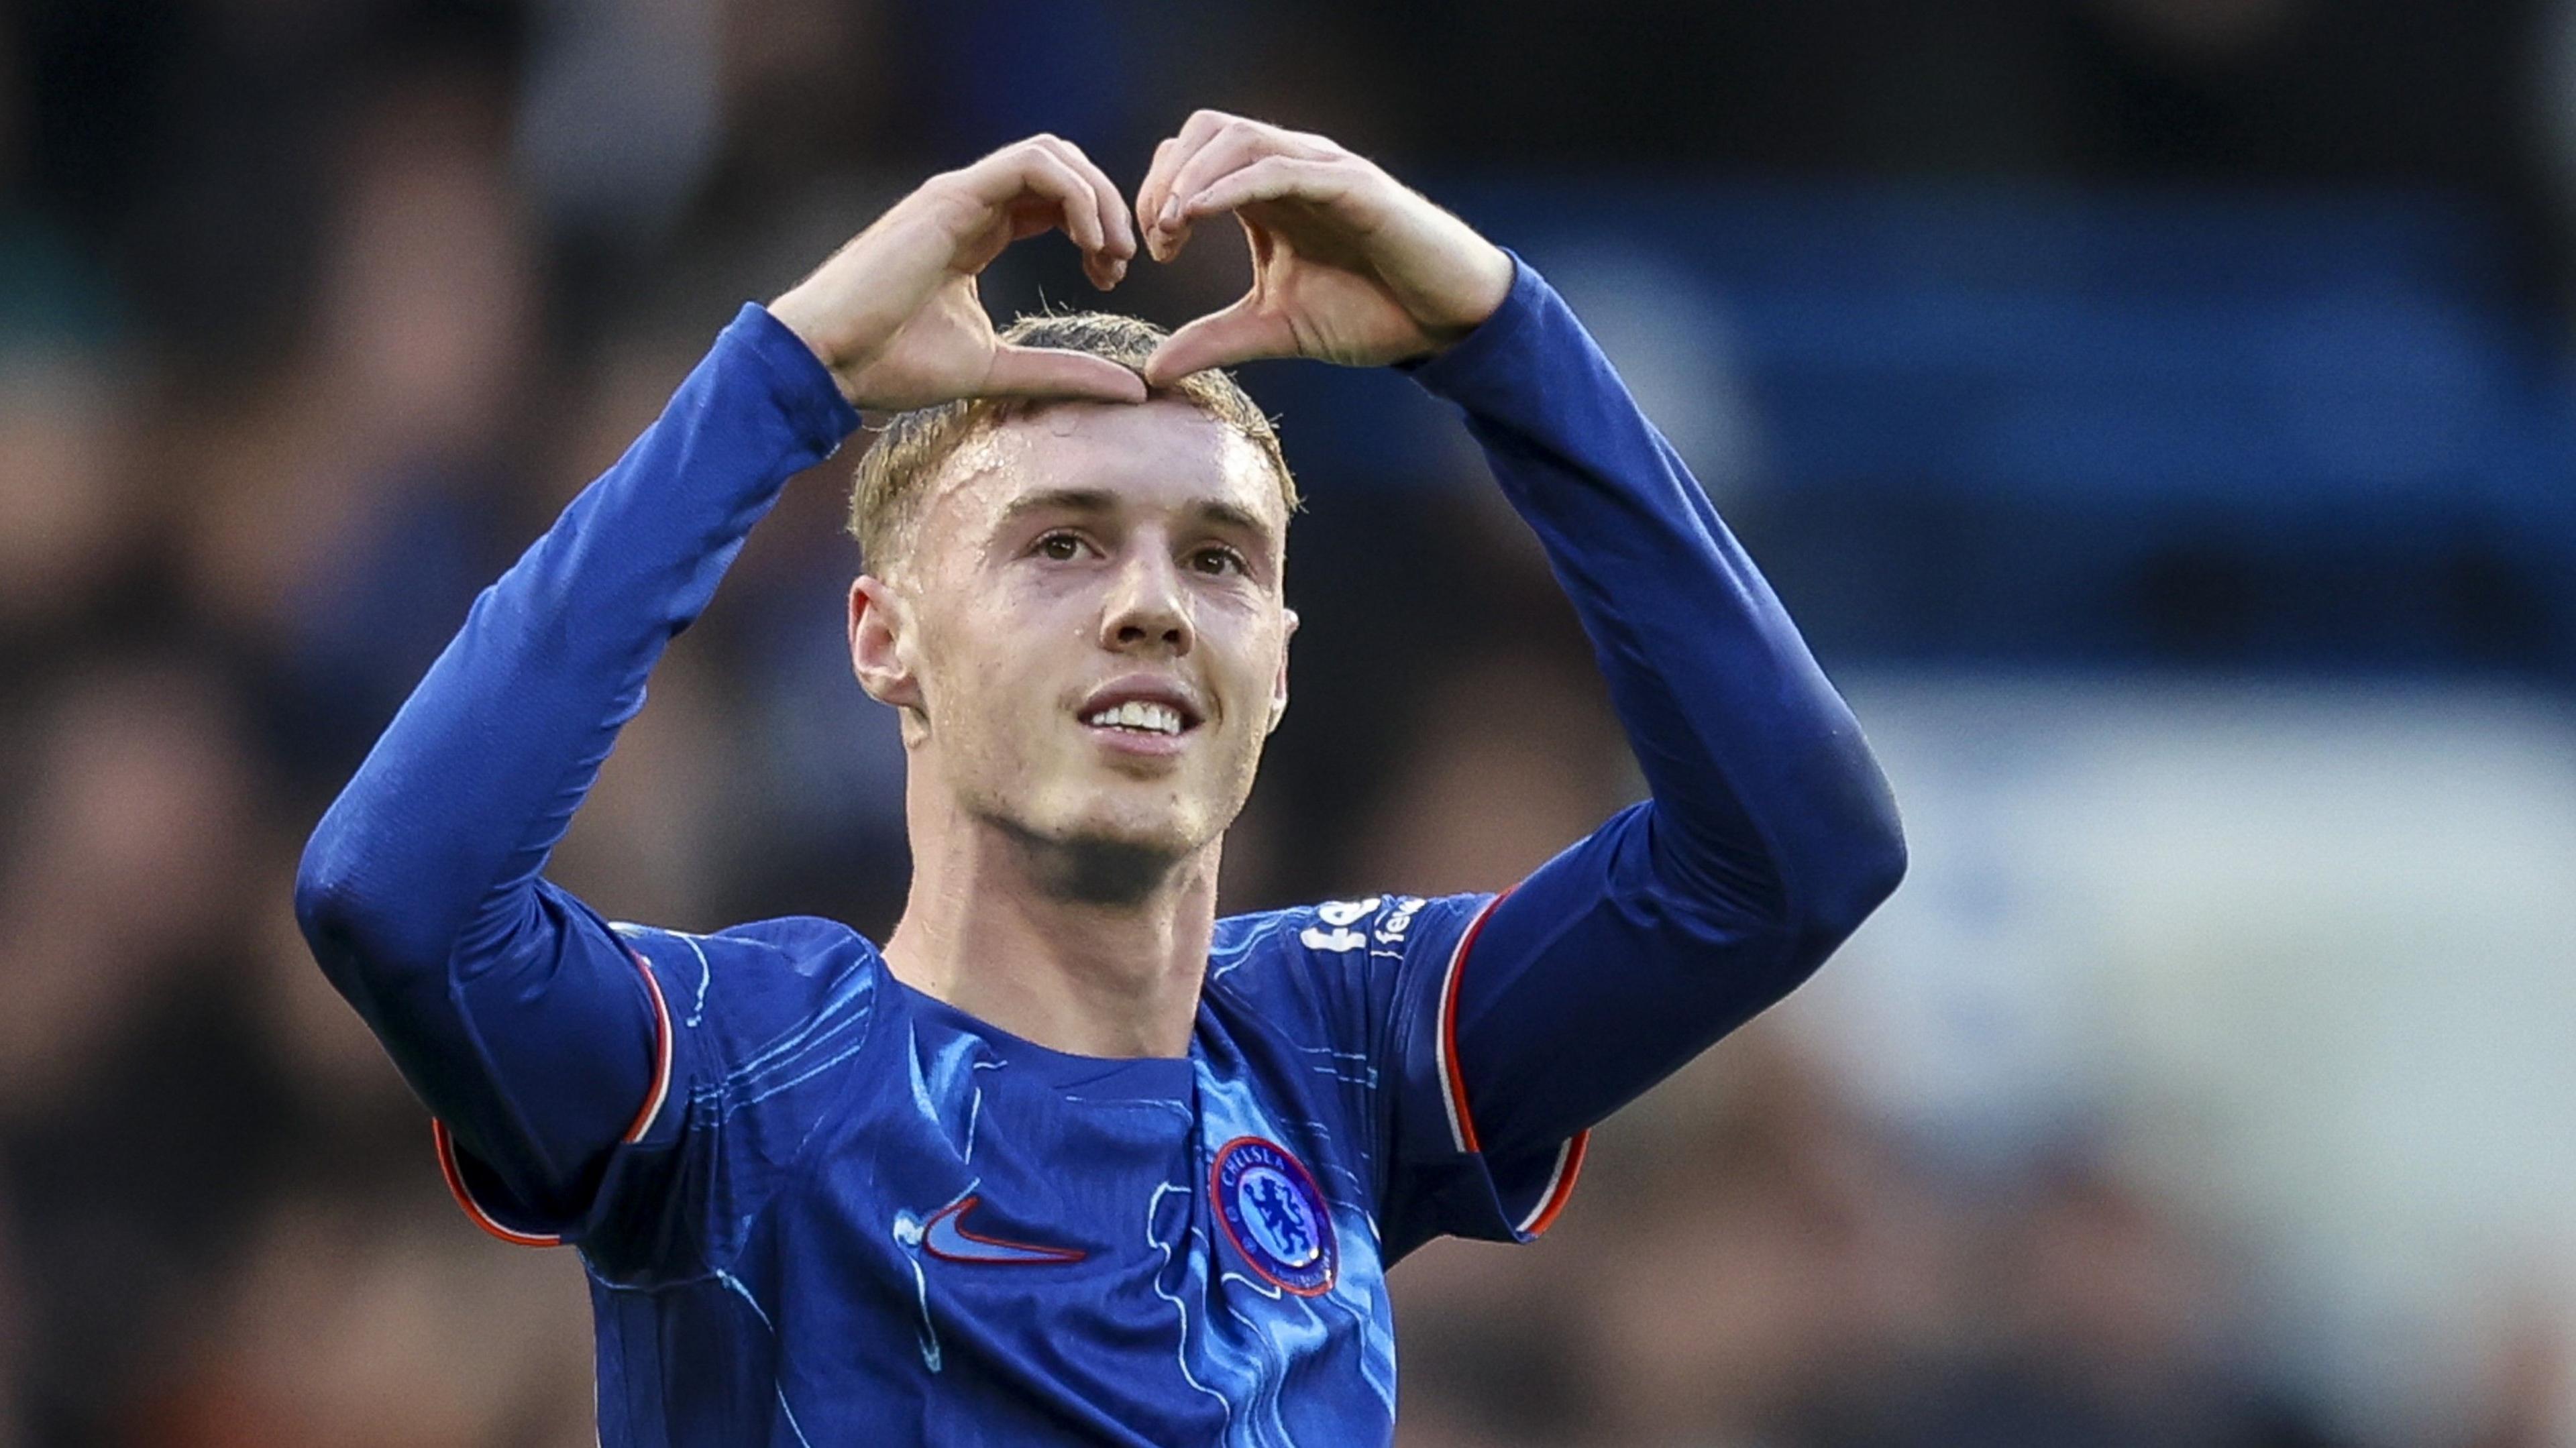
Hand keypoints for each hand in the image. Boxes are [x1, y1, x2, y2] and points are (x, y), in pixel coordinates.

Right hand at [768, 136, 1145, 410]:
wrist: (830, 362)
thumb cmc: (893, 366)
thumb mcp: (1000, 371)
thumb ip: (1064, 373)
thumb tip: (1134, 391)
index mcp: (977, 233)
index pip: (1054, 201)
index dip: (1095, 230)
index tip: (1111, 278)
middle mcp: (971, 204)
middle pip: (1062, 168)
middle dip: (1106, 205)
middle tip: (1122, 259)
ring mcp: (959, 195)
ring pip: (1052, 155)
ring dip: (1097, 196)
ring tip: (1111, 250)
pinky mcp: (952, 196)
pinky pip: (1032, 164)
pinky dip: (1076, 194)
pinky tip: (1089, 242)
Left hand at [1132, 112, 1513, 384]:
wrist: (1443, 322)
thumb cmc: (1370, 314)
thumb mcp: (1274, 330)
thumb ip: (1214, 342)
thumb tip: (1153, 369)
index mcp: (1265, 193)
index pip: (1191, 160)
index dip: (1158, 196)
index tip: (1155, 253)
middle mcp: (1288, 167)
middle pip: (1203, 132)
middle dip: (1165, 179)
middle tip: (1159, 240)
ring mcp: (1320, 169)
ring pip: (1236, 137)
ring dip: (1192, 176)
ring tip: (1173, 227)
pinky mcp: (1349, 183)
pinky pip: (1278, 166)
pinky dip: (1232, 183)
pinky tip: (1200, 214)